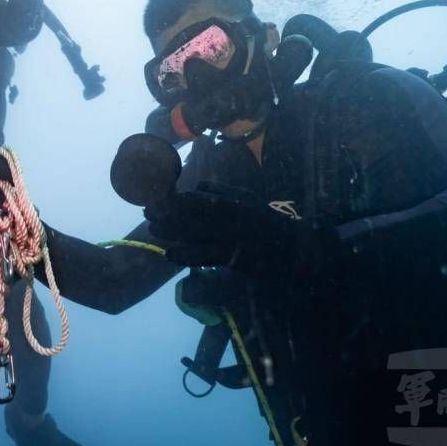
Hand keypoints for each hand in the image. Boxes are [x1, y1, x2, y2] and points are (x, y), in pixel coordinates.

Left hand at [145, 182, 336, 277]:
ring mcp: (234, 239)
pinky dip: (186, 255)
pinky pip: (207, 256)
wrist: (299, 251)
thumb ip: (224, 192)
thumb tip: (197, 186)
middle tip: (147, 210)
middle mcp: (234, 219)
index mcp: (237, 203)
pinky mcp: (236, 259)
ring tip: (153, 229)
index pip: (202, 198)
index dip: (178, 198)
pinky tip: (169, 254)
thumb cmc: (271, 224)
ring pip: (197, 234)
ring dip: (173, 231)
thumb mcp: (249, 201)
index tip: (159, 195)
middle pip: (194, 215)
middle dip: (169, 213)